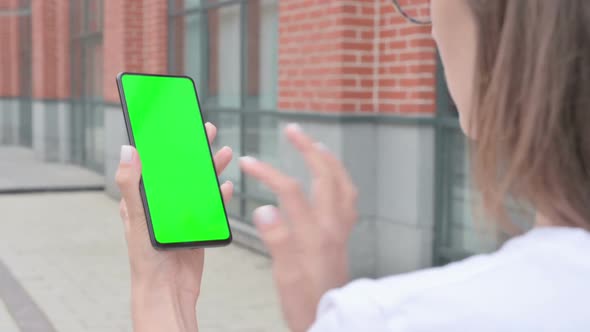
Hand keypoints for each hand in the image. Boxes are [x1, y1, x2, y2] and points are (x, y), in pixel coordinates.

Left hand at [115, 122, 232, 331]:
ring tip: (225, 153)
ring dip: (211, 168)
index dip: (164, 142)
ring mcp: (182, 214)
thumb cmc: (145, 258)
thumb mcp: (134, 217)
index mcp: (144, 198)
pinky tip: (228, 185)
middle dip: (194, 149)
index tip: (175, 123)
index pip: (154, 162)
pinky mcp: (198, 226)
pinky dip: (220, 194)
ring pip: (199, 184)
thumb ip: (131, 184)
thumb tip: (127, 149)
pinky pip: (212, 205)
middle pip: (181, 169)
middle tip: (207, 130)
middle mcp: (164, 203)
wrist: (167, 289)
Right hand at [239, 123, 357, 331]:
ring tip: (315, 145)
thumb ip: (277, 240)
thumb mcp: (284, 275)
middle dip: (307, 149)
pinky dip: (340, 180)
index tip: (248, 162)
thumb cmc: (305, 303)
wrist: (330, 320)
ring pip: (342, 184)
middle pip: (324, 176)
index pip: (290, 190)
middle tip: (292, 130)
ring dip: (329, 160)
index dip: (267, 172)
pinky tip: (331, 178)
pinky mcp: (343, 237)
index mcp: (313, 235)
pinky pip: (348, 199)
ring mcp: (341, 231)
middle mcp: (332, 227)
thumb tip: (263, 208)